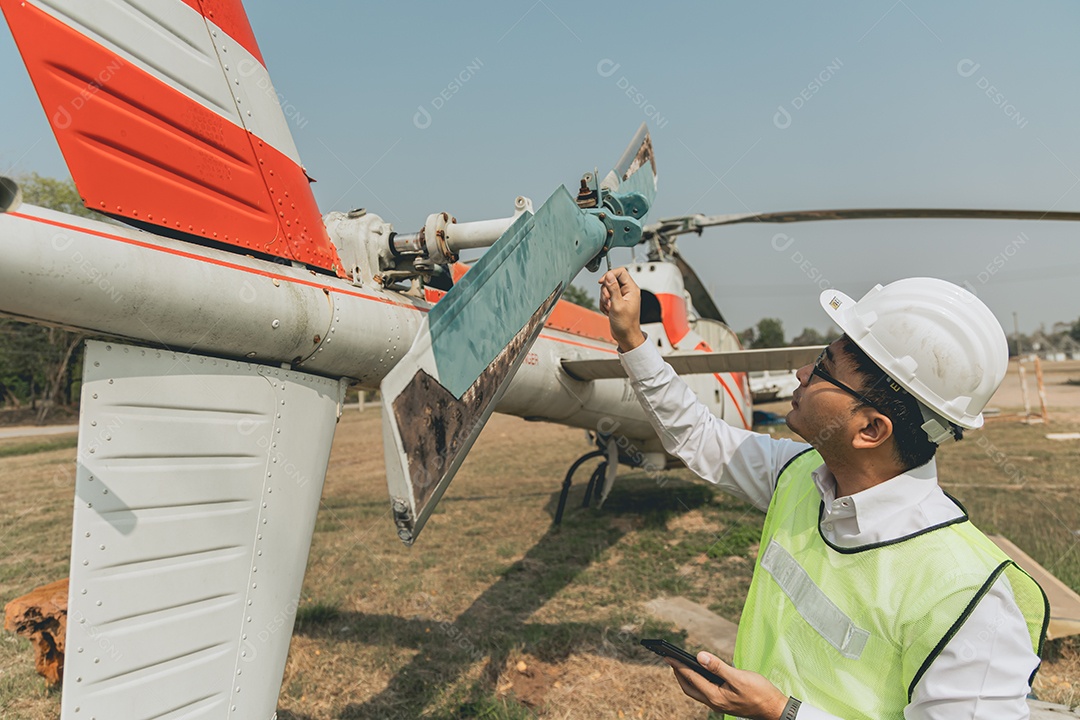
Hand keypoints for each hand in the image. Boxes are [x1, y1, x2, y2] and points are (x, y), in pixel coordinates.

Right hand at [598, 268, 644, 351]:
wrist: (626, 336)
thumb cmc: (626, 324)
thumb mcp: (617, 304)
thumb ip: (613, 288)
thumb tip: (609, 275)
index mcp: (632, 289)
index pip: (620, 272)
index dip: (609, 275)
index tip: (602, 282)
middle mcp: (627, 291)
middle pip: (611, 281)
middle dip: (606, 291)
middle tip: (609, 301)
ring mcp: (621, 297)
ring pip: (607, 289)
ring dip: (604, 299)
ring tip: (609, 308)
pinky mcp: (616, 302)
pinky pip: (606, 298)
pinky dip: (604, 304)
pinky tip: (608, 311)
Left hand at [665, 652, 787, 719]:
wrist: (774, 709)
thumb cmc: (760, 693)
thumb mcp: (739, 677)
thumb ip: (718, 667)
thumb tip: (699, 656)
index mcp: (715, 696)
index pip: (691, 678)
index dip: (678, 666)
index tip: (668, 656)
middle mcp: (714, 702)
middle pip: (689, 687)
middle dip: (678, 673)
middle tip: (670, 659)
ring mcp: (719, 704)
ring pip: (696, 691)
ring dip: (687, 678)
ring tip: (681, 665)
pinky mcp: (724, 702)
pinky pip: (704, 691)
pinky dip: (698, 682)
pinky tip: (701, 673)